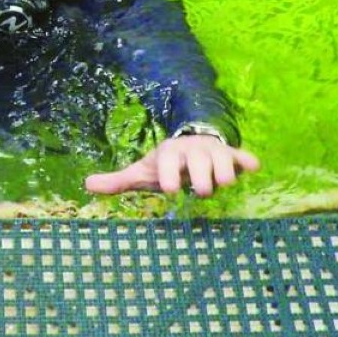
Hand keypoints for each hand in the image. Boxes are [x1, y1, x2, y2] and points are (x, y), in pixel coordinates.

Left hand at [84, 136, 259, 197]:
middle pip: (199, 163)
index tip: (170, 189)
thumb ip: (118, 180)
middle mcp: (192, 151)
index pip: (167, 162)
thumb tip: (86, 185)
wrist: (191, 145)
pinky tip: (251, 167)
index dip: (169, 174)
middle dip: (201, 178)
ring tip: (222, 184)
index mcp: (169, 154)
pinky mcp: (232, 156)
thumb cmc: (166, 166)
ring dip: (224, 172)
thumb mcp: (143, 172)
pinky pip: (242, 157)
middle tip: (200, 191)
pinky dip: (247, 161)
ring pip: (223, 160)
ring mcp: (213, 152)